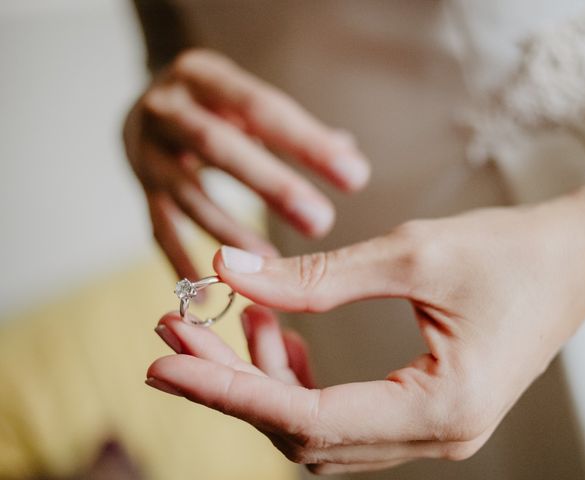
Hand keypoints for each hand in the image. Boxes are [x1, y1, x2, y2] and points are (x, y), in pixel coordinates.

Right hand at [124, 49, 369, 279]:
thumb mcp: (249, 100)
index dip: (306, 142)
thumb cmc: (220, 103)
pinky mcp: (140, 187)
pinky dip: (183, 261)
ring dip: (231, 232)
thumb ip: (296, 129)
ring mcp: (145, 149)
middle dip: (270, 185)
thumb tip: (349, 157)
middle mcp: (166, 107)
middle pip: (218, 147)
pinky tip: (209, 296)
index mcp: (203, 74)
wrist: (152, 99)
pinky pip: (160, 229)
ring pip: (187, 193)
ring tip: (275, 264)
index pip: (261, 108)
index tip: (355, 177)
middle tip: (320, 221)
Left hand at [147, 198, 584, 473]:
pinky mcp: (422, 412)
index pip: (305, 418)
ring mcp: (428, 431)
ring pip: (316, 428)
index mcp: (441, 410)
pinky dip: (298, 379)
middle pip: (301, 432)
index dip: (227, 391)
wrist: (571, 259)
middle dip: (232, 380)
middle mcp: (435, 437)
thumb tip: (230, 272)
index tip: (164, 363)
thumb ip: (317, 275)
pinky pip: (339, 415)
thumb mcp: (411, 253)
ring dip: (265, 376)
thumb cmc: (510, 251)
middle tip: (181, 326)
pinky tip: (283, 334)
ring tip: (244, 312)